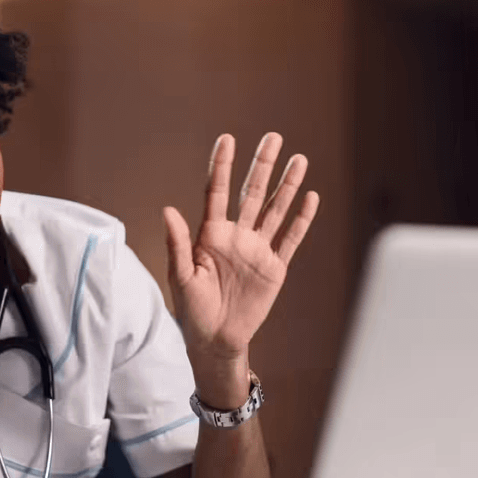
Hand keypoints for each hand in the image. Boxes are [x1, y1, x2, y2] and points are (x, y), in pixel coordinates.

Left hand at [163, 133, 318, 363]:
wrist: (216, 340)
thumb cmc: (192, 309)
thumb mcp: (181, 276)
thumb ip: (177, 243)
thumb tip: (168, 209)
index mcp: (210, 234)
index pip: (218, 192)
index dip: (222, 165)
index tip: (227, 138)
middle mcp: (236, 236)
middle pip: (252, 193)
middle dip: (262, 165)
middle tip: (273, 137)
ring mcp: (257, 249)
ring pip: (275, 210)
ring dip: (287, 186)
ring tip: (299, 159)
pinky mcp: (275, 267)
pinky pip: (290, 239)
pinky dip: (301, 219)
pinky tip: (310, 197)